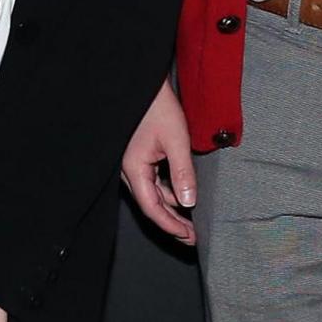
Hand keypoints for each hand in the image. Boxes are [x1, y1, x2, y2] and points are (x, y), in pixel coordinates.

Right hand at [119, 76, 197, 243]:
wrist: (146, 84)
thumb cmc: (158, 108)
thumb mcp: (177, 140)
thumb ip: (182, 173)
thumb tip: (188, 203)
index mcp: (134, 169)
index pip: (152, 208)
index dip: (170, 225)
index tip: (188, 236)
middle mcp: (130, 170)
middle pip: (150, 205)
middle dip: (171, 222)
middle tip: (191, 236)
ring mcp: (133, 164)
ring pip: (152, 194)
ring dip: (170, 207)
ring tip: (190, 219)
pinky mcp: (139, 157)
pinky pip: (152, 182)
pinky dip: (167, 192)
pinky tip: (182, 195)